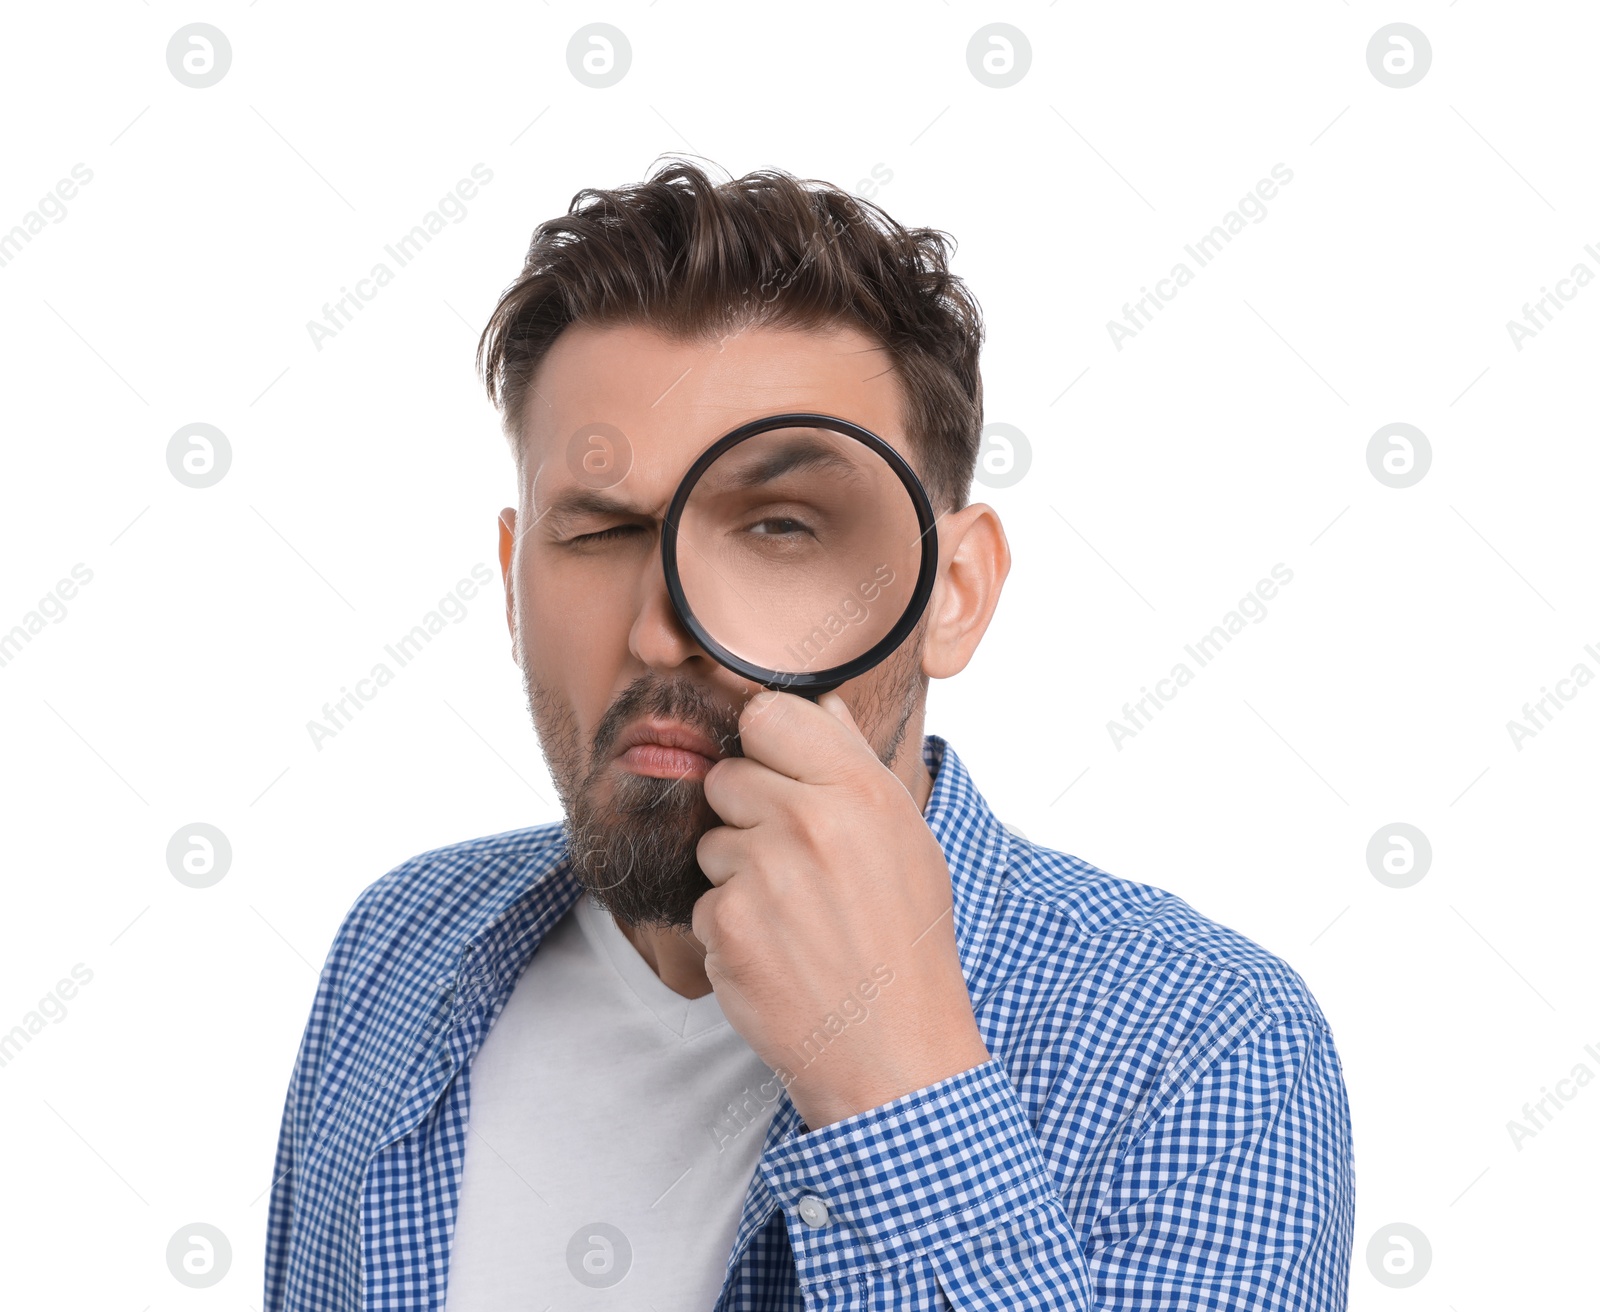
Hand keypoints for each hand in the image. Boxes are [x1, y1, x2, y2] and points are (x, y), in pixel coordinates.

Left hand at [692, 689, 990, 1130]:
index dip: (767, 747)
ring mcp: (761, 874)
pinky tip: (778, 954)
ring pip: (712, 843)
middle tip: (796, 866)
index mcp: (859, 789)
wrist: (892, 1052)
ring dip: (737, 875)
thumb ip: (854, 763)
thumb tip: (820, 703)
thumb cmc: (905, 942)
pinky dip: (730, 929)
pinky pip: (704, 902)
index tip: (782, 777)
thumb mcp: (906, 840)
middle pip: (728, 778)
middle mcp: (807, 822)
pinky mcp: (725, 926)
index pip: (769, 715)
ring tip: (794, 917)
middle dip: (749, 816)